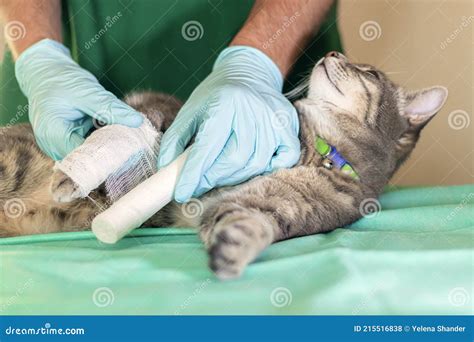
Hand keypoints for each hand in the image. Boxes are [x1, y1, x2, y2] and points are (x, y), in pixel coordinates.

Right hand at [15, 39, 142, 159]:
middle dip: (110, 151)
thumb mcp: (89, 92)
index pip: (85, 156)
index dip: (108, 153)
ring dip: (106, 146)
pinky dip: (100, 139)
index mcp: (53, 134)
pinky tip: (114, 132)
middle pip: (87, 158)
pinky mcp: (66, 141)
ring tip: (126, 137)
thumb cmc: (61, 79)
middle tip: (133, 142)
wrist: (44, 71)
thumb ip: (112, 108)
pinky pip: (86, 146)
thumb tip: (137, 122)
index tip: (131, 145)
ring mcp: (57, 145)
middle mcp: (52, 145)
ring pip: (88, 153)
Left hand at [158, 46, 299, 201]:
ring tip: (220, 175)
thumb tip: (166, 171)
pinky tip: (250, 165)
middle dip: (213, 178)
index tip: (182, 193)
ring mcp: (273, 120)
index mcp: (224, 103)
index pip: (208, 147)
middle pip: (234, 160)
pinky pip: (283, 159)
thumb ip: (175, 140)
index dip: (194, 174)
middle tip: (200, 183)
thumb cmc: (216, 96)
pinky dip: (268, 169)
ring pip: (256, 164)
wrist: (249, 73)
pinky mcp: (289, 128)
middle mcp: (252, 111)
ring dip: (235, 177)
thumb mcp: (190, 111)